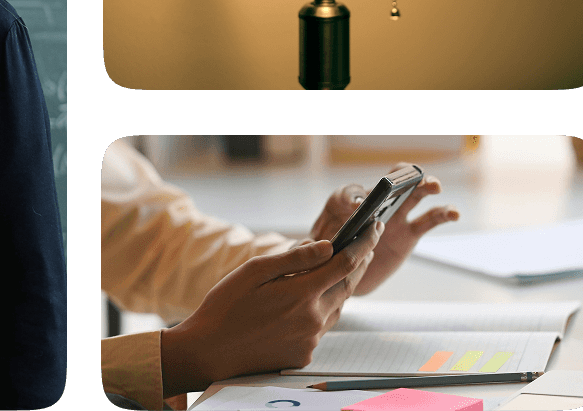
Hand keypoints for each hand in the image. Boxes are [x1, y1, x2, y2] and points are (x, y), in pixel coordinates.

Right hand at [160, 221, 382, 396]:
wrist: (210, 351)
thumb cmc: (226, 306)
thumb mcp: (253, 271)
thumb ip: (293, 259)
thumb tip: (326, 246)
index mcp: (301, 293)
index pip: (345, 263)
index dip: (363, 243)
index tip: (372, 227)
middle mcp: (313, 319)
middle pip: (347, 285)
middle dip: (359, 262)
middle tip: (365, 244)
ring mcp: (310, 340)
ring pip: (337, 307)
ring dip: (341, 286)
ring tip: (338, 268)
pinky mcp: (304, 354)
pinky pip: (321, 327)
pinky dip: (321, 309)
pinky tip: (308, 301)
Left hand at [306, 162, 459, 295]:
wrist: (339, 276)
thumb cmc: (325, 255)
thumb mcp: (314, 247)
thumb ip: (318, 242)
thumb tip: (334, 226)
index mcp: (346, 204)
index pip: (350, 193)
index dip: (353, 198)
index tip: (356, 209)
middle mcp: (373, 206)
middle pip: (389, 184)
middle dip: (399, 177)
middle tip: (407, 179)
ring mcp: (393, 218)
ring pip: (412, 196)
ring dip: (424, 186)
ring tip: (433, 185)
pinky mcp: (408, 235)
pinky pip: (428, 220)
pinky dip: (443, 213)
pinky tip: (455, 212)